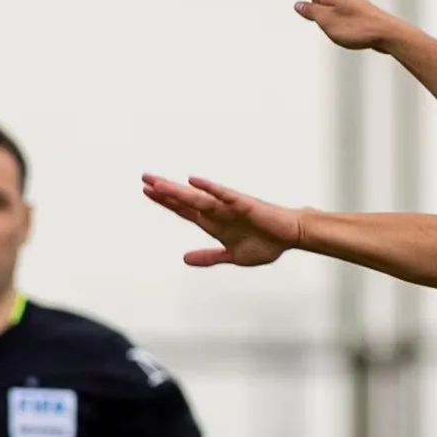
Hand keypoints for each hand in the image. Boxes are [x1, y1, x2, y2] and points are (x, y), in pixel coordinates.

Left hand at [142, 174, 303, 267]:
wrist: (291, 236)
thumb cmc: (266, 242)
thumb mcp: (233, 256)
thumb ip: (209, 257)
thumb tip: (185, 259)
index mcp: (214, 223)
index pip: (185, 210)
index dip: (166, 202)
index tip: (147, 192)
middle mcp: (218, 211)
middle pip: (186, 200)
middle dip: (165, 191)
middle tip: (144, 178)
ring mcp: (229, 206)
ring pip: (199, 198)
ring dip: (179, 191)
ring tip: (159, 183)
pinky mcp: (244, 204)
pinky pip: (224, 195)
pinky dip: (210, 188)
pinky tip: (194, 181)